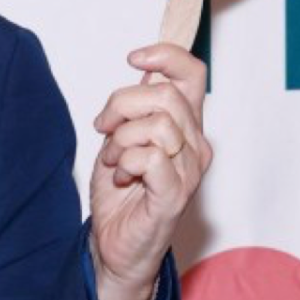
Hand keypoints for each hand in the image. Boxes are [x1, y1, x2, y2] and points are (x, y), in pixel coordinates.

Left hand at [90, 41, 211, 299]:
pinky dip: (125, 162)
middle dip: (120, 106)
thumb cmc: (120, 195)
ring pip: (156, 124)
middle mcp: (195, 144)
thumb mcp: (120, 139)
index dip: (166, 55)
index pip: (192, 74)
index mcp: (185, 125)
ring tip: (115, 161)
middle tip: (104, 130)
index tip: (134, 58)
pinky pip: (150, 156)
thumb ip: (132, 109)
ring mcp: (189, 170)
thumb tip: (139, 71)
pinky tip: (121, 177)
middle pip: (163, 95)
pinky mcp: (176, 193)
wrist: (115, 244)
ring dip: (121, 140)